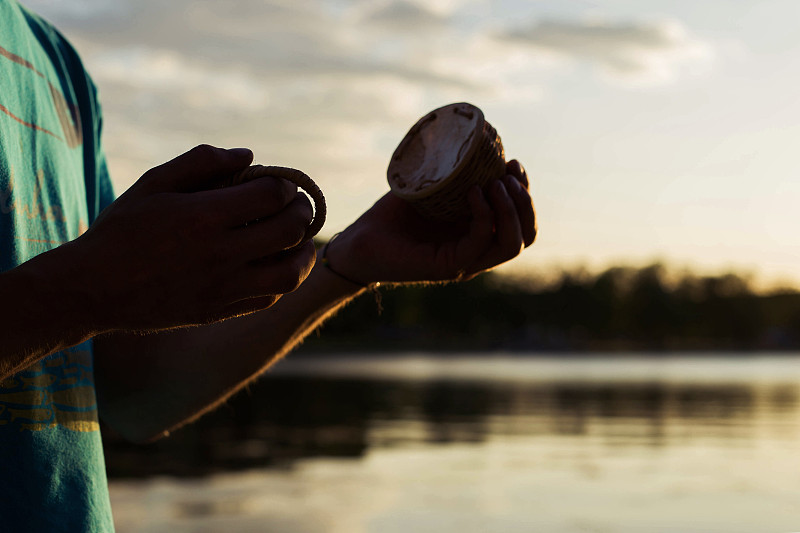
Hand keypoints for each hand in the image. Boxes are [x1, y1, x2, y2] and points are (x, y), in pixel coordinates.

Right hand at [67, 145, 315, 331]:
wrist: (92, 289)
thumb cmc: (122, 230)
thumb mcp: (154, 184)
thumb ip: (201, 162)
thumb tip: (248, 156)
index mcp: (203, 217)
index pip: (272, 195)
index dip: (285, 184)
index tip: (281, 183)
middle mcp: (219, 254)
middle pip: (289, 230)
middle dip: (303, 210)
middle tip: (298, 205)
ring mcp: (221, 288)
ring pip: (290, 273)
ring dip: (304, 252)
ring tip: (299, 239)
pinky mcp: (218, 311)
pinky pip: (268, 298)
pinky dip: (281, 280)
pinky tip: (273, 264)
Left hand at [326, 160, 535, 284]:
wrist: (360, 241)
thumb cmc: (393, 213)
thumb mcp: (431, 185)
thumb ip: (453, 169)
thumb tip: (474, 137)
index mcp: (479, 230)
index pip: (521, 217)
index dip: (524, 189)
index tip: (512, 161)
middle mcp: (478, 248)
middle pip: (526, 233)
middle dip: (525, 201)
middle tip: (508, 173)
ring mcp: (466, 261)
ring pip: (513, 243)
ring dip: (512, 210)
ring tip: (496, 183)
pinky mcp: (449, 266)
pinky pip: (480, 242)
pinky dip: (483, 216)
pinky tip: (473, 192)